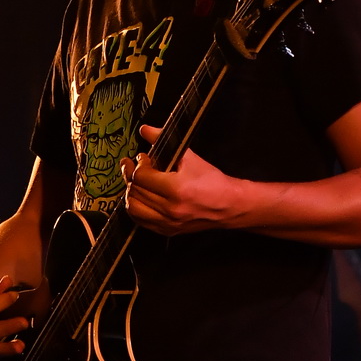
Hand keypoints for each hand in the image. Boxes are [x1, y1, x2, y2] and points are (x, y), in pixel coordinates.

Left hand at [122, 125, 243, 234]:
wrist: (229, 205)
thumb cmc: (213, 182)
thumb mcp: (190, 157)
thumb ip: (164, 141)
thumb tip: (145, 130)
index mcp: (176, 189)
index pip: (141, 176)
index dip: (138, 164)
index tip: (144, 158)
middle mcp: (170, 209)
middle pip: (135, 191)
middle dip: (131, 175)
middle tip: (135, 166)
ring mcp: (168, 222)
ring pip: (133, 208)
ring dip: (131, 193)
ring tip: (136, 183)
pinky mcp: (168, 230)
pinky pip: (141, 221)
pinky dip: (136, 208)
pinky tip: (140, 198)